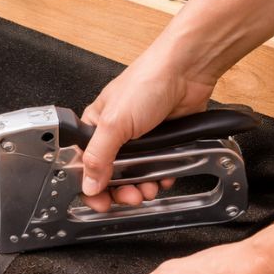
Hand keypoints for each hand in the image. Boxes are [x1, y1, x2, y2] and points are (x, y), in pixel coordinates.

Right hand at [80, 49, 216, 211]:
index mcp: (95, 127)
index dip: (91, 187)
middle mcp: (116, 135)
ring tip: (149, 188)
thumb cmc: (146, 82)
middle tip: (131, 197)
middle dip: (121, 190)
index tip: (101, 202)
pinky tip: (165, 177)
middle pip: (112, 175)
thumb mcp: (114, 123)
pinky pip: (159, 169)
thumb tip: (88, 183)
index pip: (86, 165)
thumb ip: (98, 157)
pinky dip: (162, 177)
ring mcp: (141, 140)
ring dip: (143, 186)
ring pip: (137, 175)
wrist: (187, 71)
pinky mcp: (164, 142)